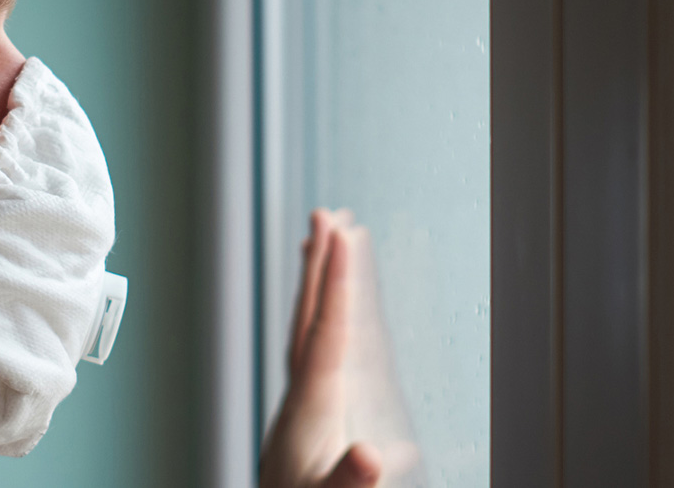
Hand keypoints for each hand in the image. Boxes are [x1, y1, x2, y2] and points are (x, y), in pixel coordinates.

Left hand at [260, 208, 381, 487]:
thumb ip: (350, 482)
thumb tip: (373, 452)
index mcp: (310, 414)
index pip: (325, 336)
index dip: (337, 285)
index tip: (343, 234)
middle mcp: (300, 404)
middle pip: (308, 321)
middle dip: (320, 267)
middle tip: (328, 212)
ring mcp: (300, 415)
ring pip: (307, 336)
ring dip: (318, 290)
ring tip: (325, 246)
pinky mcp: (306, 430)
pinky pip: (316, 361)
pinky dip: (324, 329)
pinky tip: (336, 327)